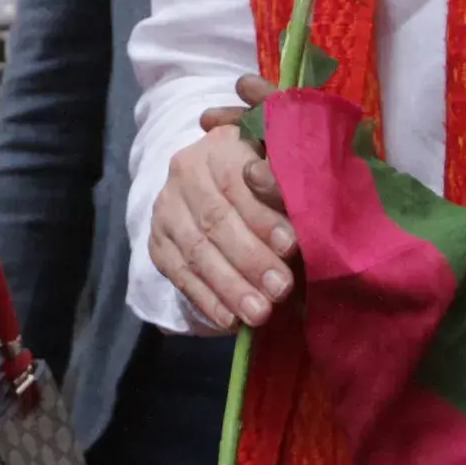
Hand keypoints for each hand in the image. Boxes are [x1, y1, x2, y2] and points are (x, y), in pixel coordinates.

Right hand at [149, 75, 292, 328]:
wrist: (217, 186)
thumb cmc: (270, 183)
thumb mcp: (283, 170)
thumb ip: (289, 187)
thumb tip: (307, 212)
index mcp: (221, 144)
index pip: (236, 180)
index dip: (263, 215)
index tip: (291, 246)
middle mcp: (185, 170)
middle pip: (216, 219)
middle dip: (251, 259)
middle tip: (281, 289)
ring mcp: (166, 207)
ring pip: (197, 251)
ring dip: (230, 287)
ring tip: (259, 314)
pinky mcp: (158, 242)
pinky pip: (180, 275)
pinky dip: (207, 301)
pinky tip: (230, 320)